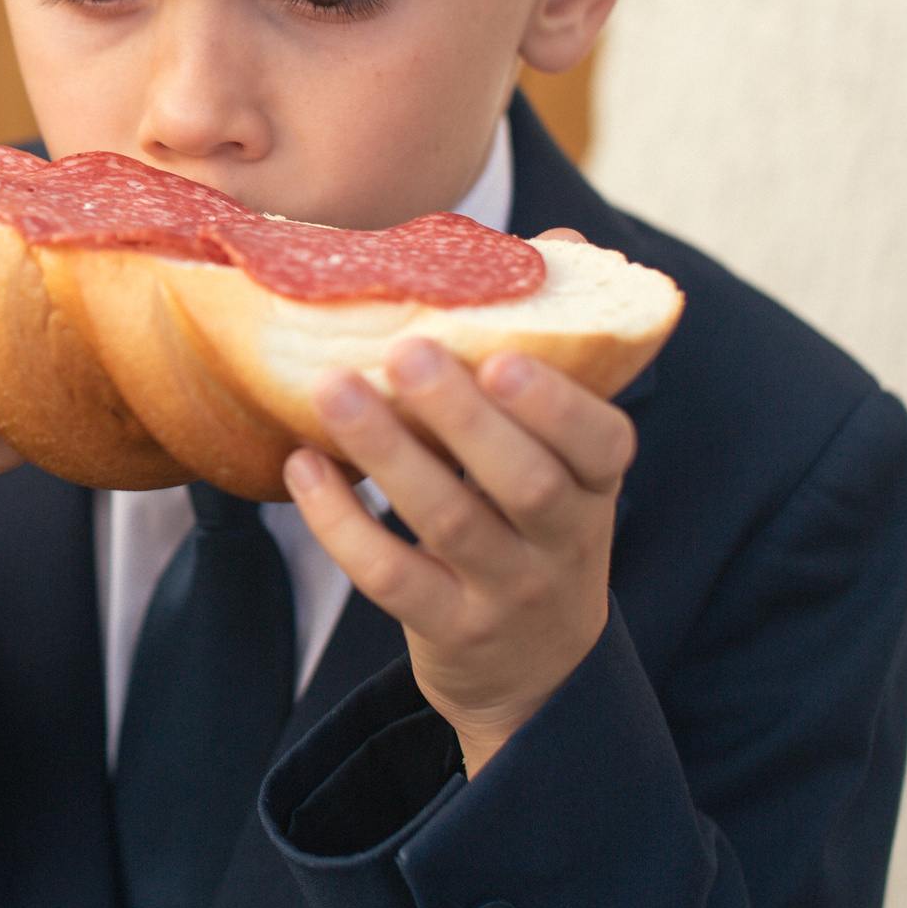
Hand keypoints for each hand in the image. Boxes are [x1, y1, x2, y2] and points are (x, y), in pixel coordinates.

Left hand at [282, 232, 634, 775]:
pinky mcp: (450, 630)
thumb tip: (560, 240)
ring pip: (453, 524)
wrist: (537, 668)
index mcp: (595, 482)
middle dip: (463, 415)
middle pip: (524, 482)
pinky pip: (392, 577)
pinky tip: (304, 467)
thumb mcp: (564, 453)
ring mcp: (508, 591)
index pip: (602, 443)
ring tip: (332, 388)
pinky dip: (342, 522)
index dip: (557, 402)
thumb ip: (553, 355)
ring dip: (389, 453)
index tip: (501, 354)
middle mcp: (563, 540)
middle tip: (404, 349)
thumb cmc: (535, 522)